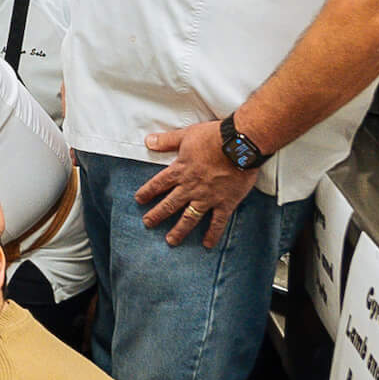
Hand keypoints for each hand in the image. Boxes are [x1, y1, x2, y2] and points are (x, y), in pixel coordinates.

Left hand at [135, 120, 259, 249]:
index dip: (147, 192)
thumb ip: (167, 141)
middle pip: (170, 204)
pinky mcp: (225, 203)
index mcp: (180, 171)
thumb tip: (148, 141)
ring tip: (171, 241)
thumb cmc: (214, 137)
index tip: (139, 199)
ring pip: (189, 218)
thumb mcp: (186, 135)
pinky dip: (212, 234)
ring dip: (179, 230)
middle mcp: (190, 188)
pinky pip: (217, 222)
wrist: (240, 145)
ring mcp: (207, 198)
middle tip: (148, 223)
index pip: (158, 184)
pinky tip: (207, 244)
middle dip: (157, 215)